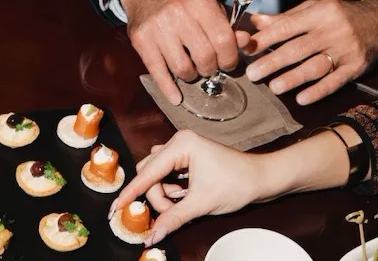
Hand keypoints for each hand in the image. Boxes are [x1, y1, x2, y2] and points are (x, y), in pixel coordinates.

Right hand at [111, 129, 351, 244]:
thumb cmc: (237, 184)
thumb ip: (172, 218)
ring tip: (184, 203)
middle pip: (150, 174)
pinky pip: (168, 176)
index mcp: (181, 144)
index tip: (115, 208)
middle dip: (157, 197)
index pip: (147, 172)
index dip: (131, 193)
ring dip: (165, 195)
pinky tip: (186, 197)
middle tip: (167, 214)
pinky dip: (172, 191)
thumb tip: (152, 235)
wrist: (263, 179)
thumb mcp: (201, 204)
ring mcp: (183, 149)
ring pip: (158, 176)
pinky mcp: (188, 158)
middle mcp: (178, 142)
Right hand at [120, 0, 237, 103]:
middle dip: (210, 68)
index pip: (224, 40)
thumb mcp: (209, 7)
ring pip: (183, 68)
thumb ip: (228, 26)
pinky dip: (169, 89)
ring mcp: (158, 28)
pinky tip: (176, 97)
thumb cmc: (184, 3)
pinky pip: (157, 72)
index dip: (229, 58)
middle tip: (208, 67)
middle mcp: (179, 13)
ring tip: (191, 70)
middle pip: (204, 57)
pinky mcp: (141, 41)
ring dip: (191, 76)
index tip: (227, 63)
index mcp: (201, 3)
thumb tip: (246, 43)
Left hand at [236, 0, 377, 104]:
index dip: (266, 39)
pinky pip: (335, 82)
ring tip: (274, 87)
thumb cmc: (340, 16)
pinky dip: (318, 91)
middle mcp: (333, 31)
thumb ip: (285, 18)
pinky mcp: (356, 68)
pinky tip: (302, 99)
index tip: (248, 49)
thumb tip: (255, 22)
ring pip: (316, 67)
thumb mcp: (315, 9)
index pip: (288, 26)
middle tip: (252, 73)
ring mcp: (346, 50)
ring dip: (293, 78)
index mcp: (321, 13)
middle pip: (298, 48)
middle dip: (273, 62)